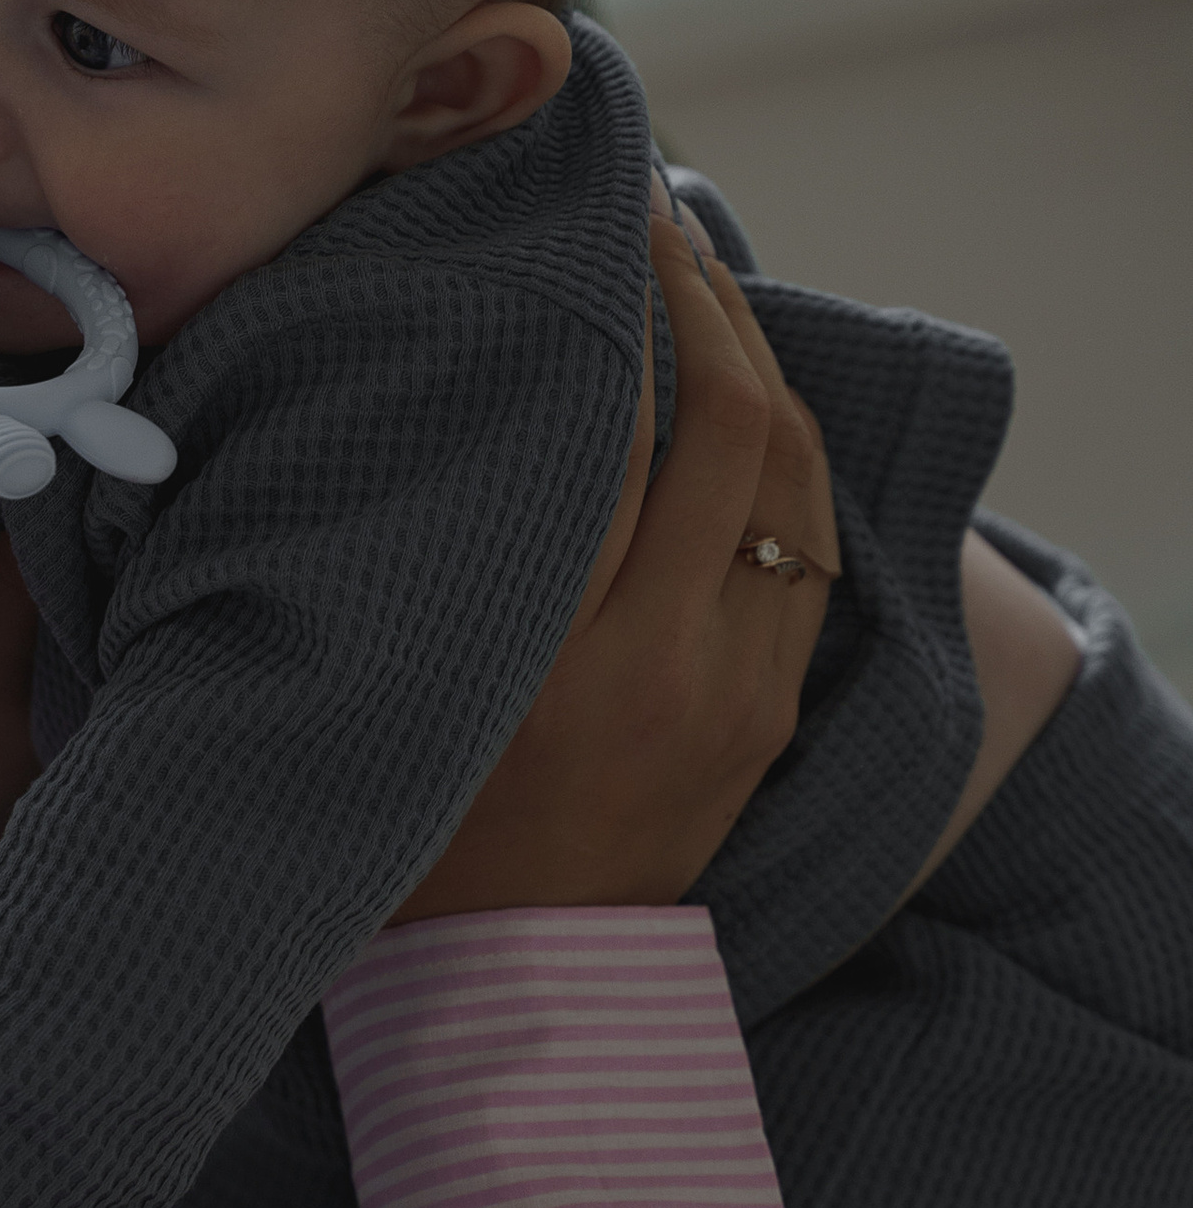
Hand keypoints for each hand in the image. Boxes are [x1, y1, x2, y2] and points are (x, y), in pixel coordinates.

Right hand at [391, 205, 838, 918]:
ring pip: (795, 479)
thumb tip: (423, 385)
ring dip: (760, 363)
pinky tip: (741, 398)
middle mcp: (677, 660)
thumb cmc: (408, 830)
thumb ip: (425, 546)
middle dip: (707, 304)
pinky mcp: (772, 706)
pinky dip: (782, 449)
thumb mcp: (399, 682)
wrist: (509, 986)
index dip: (620, 309)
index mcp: (569, 652)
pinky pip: (808, 544)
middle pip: (736, 429)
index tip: (591, 224)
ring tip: (704, 284)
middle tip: (654, 221)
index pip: (626, 432)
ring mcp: (744, 684)